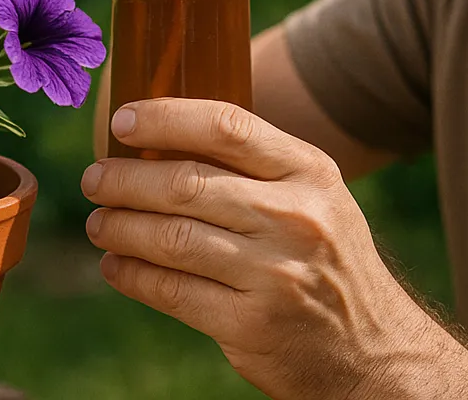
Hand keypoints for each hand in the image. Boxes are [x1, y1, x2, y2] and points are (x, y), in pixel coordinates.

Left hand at [81, 100, 467, 399]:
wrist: (373, 350)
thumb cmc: (327, 260)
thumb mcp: (316, 197)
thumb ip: (258, 167)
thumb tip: (162, 137)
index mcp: (310, 172)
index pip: (227, 126)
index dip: (165, 118)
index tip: (121, 120)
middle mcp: (296, 218)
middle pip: (187, 183)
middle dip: (125, 179)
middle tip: (95, 178)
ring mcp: (273, 274)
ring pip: (171, 238)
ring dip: (120, 228)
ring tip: (98, 223)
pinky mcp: (250, 325)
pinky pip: (171, 291)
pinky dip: (133, 275)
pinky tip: (115, 266)